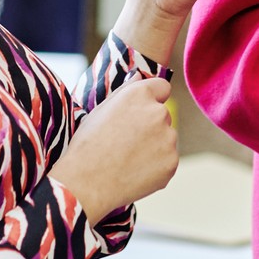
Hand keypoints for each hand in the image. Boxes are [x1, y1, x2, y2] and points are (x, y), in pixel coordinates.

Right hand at [49, 77, 179, 218]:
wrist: (86, 183)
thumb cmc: (88, 145)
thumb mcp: (101, 110)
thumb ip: (125, 90)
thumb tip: (139, 75)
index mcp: (140, 94)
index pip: (162, 88)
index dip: (152, 100)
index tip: (140, 113)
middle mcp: (158, 112)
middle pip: (163, 116)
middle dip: (150, 126)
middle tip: (126, 143)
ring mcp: (168, 138)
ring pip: (166, 139)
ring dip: (155, 146)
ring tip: (127, 160)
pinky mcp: (172, 162)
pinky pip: (167, 160)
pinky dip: (156, 166)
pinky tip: (134, 172)